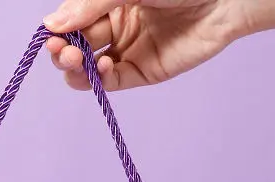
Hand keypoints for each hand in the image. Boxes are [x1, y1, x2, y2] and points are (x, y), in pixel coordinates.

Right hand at [44, 0, 259, 90]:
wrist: (224, 0)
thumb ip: (91, 6)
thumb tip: (50, 24)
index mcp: (108, 1)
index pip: (71, 20)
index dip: (57, 30)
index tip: (50, 35)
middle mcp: (114, 25)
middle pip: (74, 45)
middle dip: (62, 51)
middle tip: (63, 52)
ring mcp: (127, 50)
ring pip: (86, 68)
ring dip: (73, 68)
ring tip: (75, 61)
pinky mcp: (141, 72)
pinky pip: (109, 81)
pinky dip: (97, 79)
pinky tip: (100, 67)